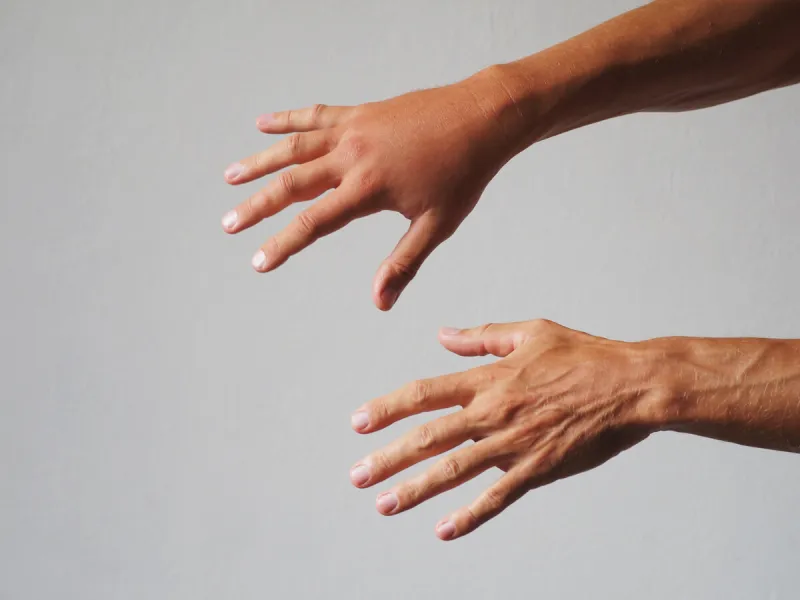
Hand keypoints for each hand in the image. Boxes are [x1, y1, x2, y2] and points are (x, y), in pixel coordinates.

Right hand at [221, 68, 521, 309]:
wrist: (481, 117)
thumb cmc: (463, 173)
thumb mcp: (437, 225)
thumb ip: (403, 263)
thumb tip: (379, 303)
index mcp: (368, 188)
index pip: (314, 222)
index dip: (282, 244)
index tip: (257, 261)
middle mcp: (352, 156)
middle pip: (292, 184)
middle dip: (256, 206)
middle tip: (227, 223)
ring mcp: (353, 129)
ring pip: (294, 146)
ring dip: (259, 161)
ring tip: (230, 176)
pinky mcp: (361, 112)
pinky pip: (315, 114)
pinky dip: (287, 119)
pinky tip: (263, 123)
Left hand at [349, 319, 655, 539]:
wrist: (631, 386)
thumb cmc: (584, 355)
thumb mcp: (530, 332)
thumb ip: (482, 335)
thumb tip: (442, 334)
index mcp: (489, 378)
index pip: (424, 394)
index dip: (387, 408)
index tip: (358, 423)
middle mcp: (493, 412)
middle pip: (429, 437)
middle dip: (388, 458)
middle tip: (357, 476)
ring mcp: (514, 443)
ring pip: (454, 470)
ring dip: (415, 489)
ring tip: (384, 505)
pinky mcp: (537, 469)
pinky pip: (497, 497)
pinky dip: (470, 516)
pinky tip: (444, 530)